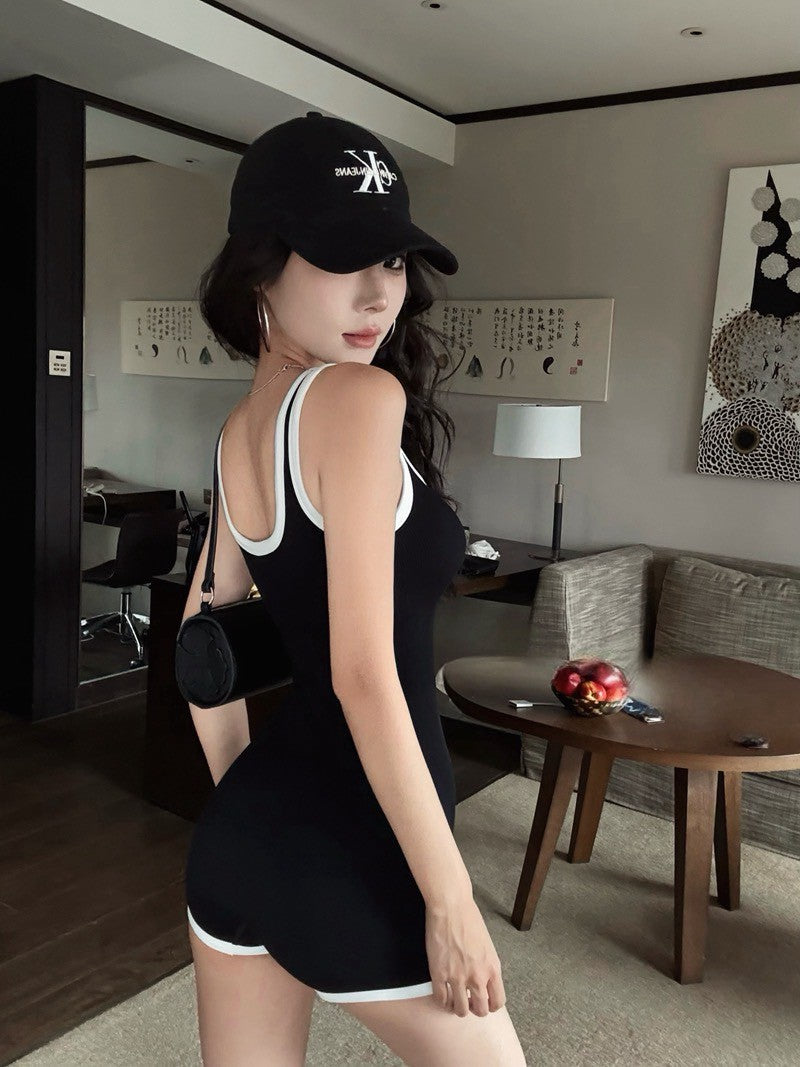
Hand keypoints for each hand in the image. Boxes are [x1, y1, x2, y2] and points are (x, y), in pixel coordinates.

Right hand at [425, 896, 505, 1016]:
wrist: (451, 906)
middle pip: (480, 1010)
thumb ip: (487, 966)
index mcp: (492, 968)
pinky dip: (442, 1001)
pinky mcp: (439, 973)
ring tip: (453, 999)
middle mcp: (477, 976)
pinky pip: (441, 999)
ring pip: (460, 1010)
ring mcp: (457, 977)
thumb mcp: (487, 945)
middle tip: (467, 1001)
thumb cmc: (469, 919)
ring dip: (457, 1008)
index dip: (490, 1006)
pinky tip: (442, 993)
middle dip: (474, 1009)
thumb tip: (483, 981)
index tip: (483, 1002)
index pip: (498, 1002)